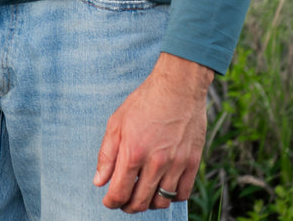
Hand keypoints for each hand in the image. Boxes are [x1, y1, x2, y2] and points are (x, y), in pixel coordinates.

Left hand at [93, 54, 211, 211]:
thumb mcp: (117, 122)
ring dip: (150, 203)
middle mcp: (155, 162)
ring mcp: (176, 164)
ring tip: (143, 195)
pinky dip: (172, 197)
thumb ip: (107, 153)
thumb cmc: (144, 101)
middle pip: (140, 202)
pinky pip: (182, 193)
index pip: (120, 192)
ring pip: (162, 201)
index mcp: (133, 152)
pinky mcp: (192, 163)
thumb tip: (99, 181)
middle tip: (124, 202)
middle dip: (128, 206)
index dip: (112, 202)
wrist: (178, 87)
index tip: (109, 201)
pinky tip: (163, 187)